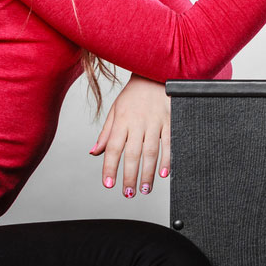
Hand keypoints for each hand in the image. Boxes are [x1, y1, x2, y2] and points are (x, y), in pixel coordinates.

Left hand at [90, 74, 168, 197]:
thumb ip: (107, 132)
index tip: (108, 184)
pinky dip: (167, 159)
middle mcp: (138, 122)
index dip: (110, 167)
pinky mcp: (170, 120)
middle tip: (128, 194)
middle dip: (129, 176)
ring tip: (145, 189)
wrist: (156, 72)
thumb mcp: (116, 109)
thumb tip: (95, 152)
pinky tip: (163, 173)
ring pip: (151, 151)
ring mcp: (155, 121)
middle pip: (132, 154)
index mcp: (122, 120)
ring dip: (148, 172)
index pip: (113, 148)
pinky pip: (169, 142)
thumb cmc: (134, 93)